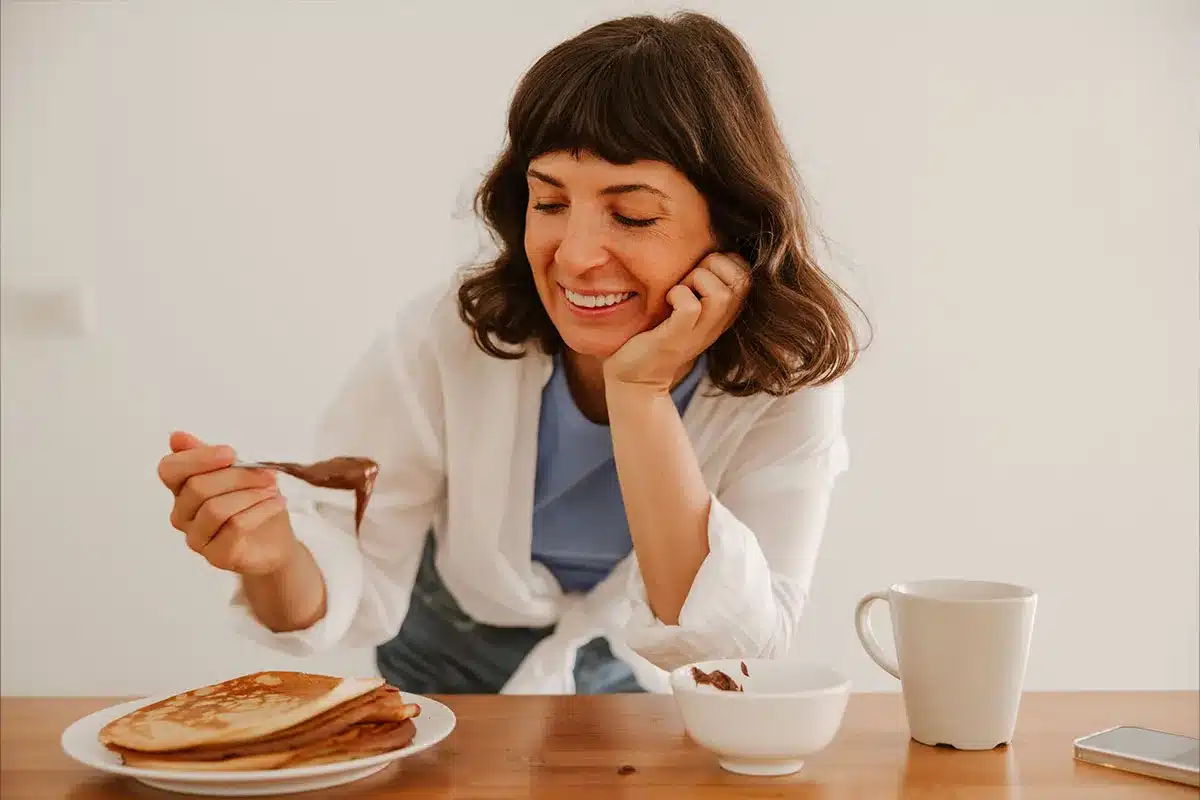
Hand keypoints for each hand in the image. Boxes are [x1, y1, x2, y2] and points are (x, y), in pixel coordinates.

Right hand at [157, 431, 297, 576]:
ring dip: (250, 494)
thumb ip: (210, 456)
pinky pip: (235, 527)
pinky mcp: (217, 556)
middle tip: (267, 475)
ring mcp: (197, 538)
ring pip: (215, 509)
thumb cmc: (254, 503)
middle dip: (237, 476)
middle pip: (198, 487)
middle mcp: (182, 515)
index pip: (170, 469)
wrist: (276, 541)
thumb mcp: (238, 472)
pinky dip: (260, 510)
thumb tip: (176, 436)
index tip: (230, 453)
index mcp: (182, 489)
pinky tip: (277, 503)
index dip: (197, 458)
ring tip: (273, 490)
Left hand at [604, 252, 749, 392]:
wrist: (634, 377)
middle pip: (742, 280)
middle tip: (687, 279)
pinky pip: (690, 307)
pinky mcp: (675, 339)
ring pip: (722, 294)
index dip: (725, 261)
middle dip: (713, 265)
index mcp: (723, 313)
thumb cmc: (656, 331)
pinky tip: (666, 300)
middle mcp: (718, 323)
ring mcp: (699, 333)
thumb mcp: (686, 305)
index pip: (747, 273)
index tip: (699, 271)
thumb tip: (701, 241)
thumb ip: (698, 282)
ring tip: (678, 290)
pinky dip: (678, 295)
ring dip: (697, 280)